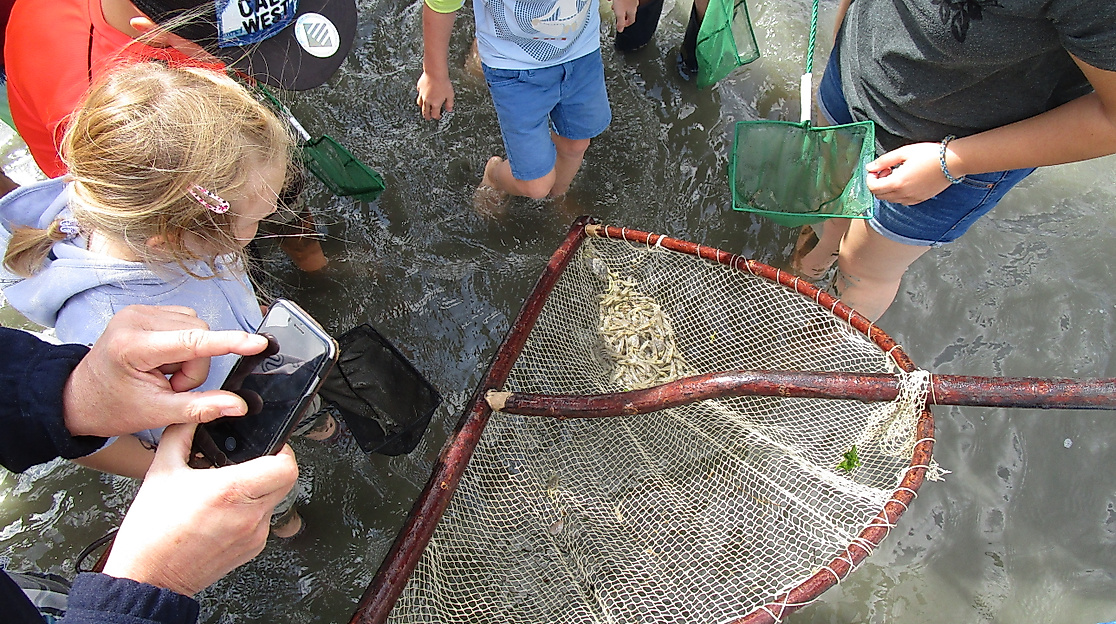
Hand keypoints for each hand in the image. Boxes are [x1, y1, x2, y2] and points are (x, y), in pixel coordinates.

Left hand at [63, 305, 268, 437]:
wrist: (80, 399)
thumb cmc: (112, 407)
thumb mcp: (158, 413)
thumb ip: (201, 407)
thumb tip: (237, 405)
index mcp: (133, 346)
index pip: (194, 341)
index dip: (230, 343)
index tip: (257, 343)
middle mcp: (135, 320)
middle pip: (199, 334)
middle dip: (195, 366)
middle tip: (172, 388)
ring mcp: (139, 312)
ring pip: (196, 328)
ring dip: (190, 358)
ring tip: (164, 376)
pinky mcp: (145, 311)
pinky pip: (186, 324)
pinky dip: (183, 348)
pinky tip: (163, 363)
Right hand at [101, 423, 297, 595]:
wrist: (148, 577)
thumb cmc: (152, 532)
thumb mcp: (162, 471)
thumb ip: (181, 434)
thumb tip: (194, 415)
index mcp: (231, 491)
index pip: (286, 466)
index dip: (283, 450)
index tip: (270, 445)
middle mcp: (249, 515)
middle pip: (287, 481)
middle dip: (274, 466)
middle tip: (253, 461)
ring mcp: (254, 535)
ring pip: (276, 500)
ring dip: (261, 489)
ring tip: (232, 486)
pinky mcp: (252, 549)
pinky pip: (264, 520)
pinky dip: (251, 510)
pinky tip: (226, 509)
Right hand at [416, 71, 453, 119]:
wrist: (435, 72)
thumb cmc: (443, 83)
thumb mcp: (450, 95)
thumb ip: (449, 104)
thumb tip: (449, 110)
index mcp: (435, 104)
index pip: (434, 114)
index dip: (436, 117)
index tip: (438, 117)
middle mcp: (427, 101)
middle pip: (425, 112)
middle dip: (427, 116)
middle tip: (428, 118)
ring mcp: (422, 94)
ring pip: (420, 104)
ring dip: (422, 108)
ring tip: (424, 109)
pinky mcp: (419, 87)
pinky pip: (419, 94)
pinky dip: (421, 96)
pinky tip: (423, 95)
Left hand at [613, 0, 637, 31]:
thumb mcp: (620, 13)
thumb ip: (620, 22)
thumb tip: (620, 30)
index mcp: (633, 11)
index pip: (631, 21)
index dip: (626, 24)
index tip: (621, 26)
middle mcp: (633, 5)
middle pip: (628, 13)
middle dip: (621, 15)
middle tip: (616, 16)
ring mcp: (631, 0)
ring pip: (625, 6)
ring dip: (619, 7)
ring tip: (614, 7)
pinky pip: (622, 0)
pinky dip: (618, 1)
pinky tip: (612, 0)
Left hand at [865, 142, 953, 205]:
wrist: (952, 162)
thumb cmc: (929, 154)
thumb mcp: (904, 152)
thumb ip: (884, 161)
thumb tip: (870, 167)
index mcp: (897, 182)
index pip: (873, 188)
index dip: (870, 178)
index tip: (876, 169)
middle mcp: (903, 194)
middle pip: (880, 195)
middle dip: (878, 183)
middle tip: (886, 170)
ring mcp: (912, 199)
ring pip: (891, 199)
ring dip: (888, 189)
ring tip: (898, 174)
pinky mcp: (920, 199)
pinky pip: (902, 201)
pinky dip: (898, 193)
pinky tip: (906, 181)